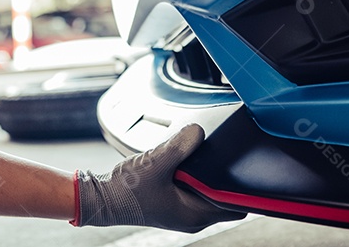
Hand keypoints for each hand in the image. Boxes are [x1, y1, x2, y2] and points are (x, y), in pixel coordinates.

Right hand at [72, 124, 243, 232]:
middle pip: (224, 196)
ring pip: (208, 190)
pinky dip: (194, 174)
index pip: (235, 205)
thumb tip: (198, 131)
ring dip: (207, 174)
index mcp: (195, 215)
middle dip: (226, 177)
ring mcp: (183, 209)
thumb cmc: (126, 191)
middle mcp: (193, 216)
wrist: (102, 197)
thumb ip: (179, 146)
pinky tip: (185, 159)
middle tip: (224, 153)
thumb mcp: (156, 163)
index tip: (247, 166)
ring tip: (202, 153)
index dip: (244, 188)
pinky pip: (194, 186)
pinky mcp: (173, 200)